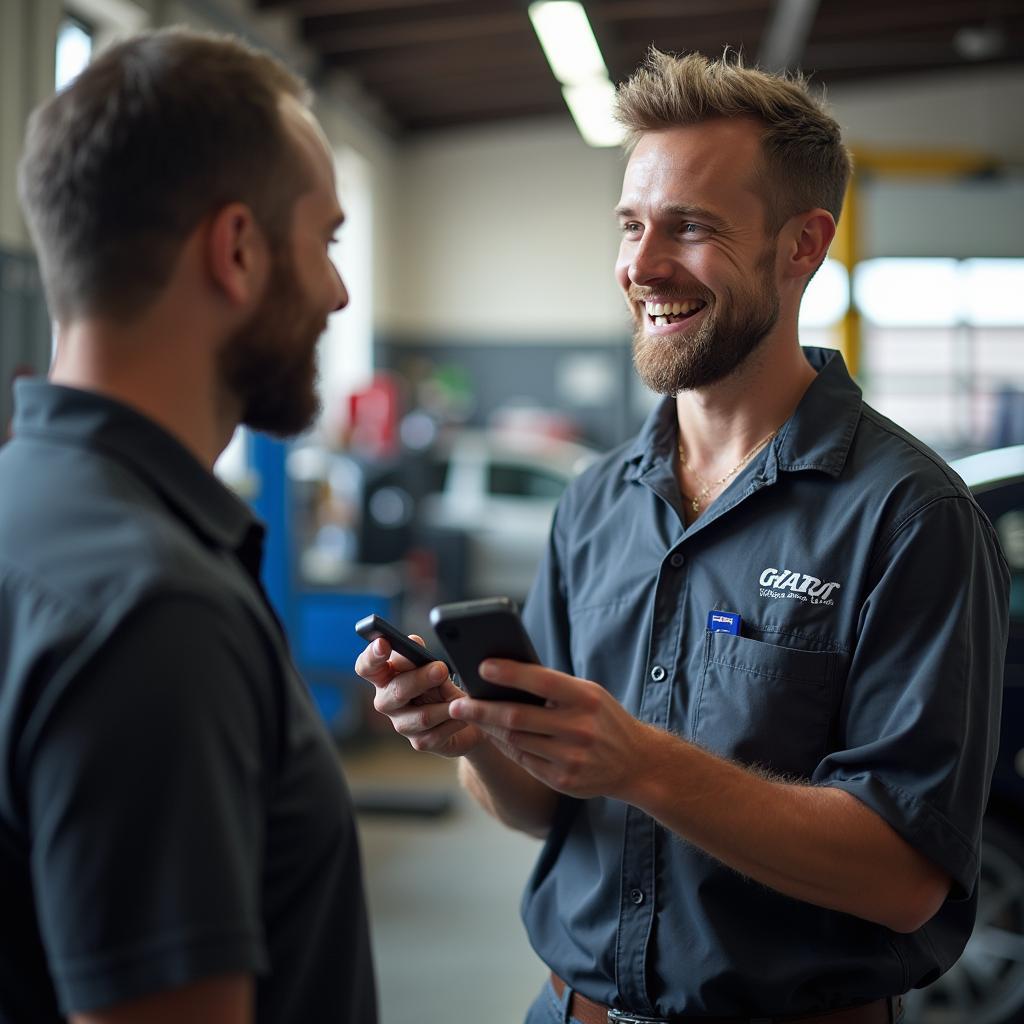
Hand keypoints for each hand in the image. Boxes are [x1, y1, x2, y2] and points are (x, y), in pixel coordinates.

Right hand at [354, 636, 483, 756]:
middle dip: (419, 679)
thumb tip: (413, 642)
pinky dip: (454, 722)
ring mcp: (402, 723)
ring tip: (462, 699)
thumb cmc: (442, 683)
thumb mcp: (433, 665)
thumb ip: (419, 655)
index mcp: (385, 676)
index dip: (372, 656)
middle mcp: (387, 701)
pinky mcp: (420, 742)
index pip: (366, 666)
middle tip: (441, 669)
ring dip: (445, 706)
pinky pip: (437, 733)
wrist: (467, 714)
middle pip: (395, 691)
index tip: (383, 643)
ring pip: (421, 716)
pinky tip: (464, 715)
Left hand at [448, 660, 649, 799]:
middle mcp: (579, 728)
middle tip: (457, 703)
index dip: (509, 673)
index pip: (541, 681)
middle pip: (517, 717)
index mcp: (586, 698)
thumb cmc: (604, 718)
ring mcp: (571, 758)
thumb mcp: (588, 694)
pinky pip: (523, 761)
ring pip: (515, 740)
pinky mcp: (564, 781)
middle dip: (481, 710)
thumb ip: (553, 687)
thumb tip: (504, 675)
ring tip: (469, 717)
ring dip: (488, 728)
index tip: (481, 666)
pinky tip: (492, 735)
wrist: (637, 762)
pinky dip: (505, 746)